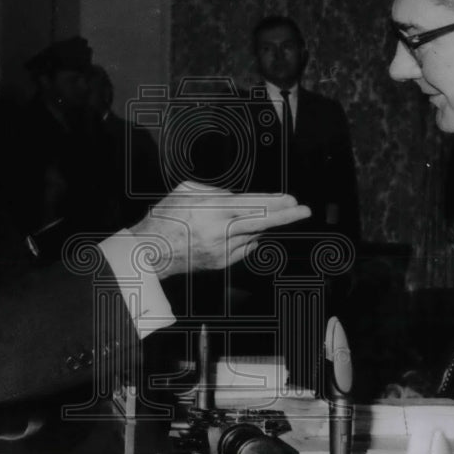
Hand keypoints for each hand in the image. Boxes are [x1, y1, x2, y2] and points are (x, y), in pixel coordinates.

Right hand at [129, 181, 310, 279]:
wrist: (150, 252)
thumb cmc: (165, 218)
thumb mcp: (187, 190)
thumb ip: (215, 191)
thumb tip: (237, 198)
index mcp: (213, 209)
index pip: (252, 204)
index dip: (274, 202)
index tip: (291, 199)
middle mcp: (221, 230)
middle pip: (262, 222)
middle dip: (286, 216)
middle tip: (303, 210)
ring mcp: (223, 249)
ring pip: (254, 235)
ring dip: (261, 226)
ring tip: (252, 218)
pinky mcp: (222, 263)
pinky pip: (244, 248)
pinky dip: (247, 238)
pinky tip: (240, 233)